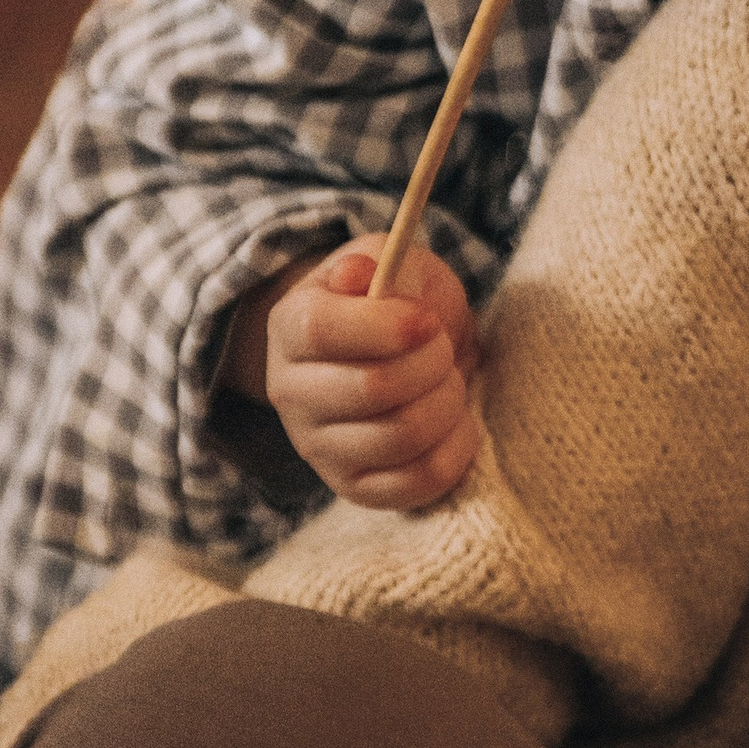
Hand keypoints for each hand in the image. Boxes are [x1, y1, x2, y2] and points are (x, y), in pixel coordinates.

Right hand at [247, 243, 481, 509]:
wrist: (390, 352)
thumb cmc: (396, 301)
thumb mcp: (393, 262)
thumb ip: (383, 261)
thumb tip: (357, 274)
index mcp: (290, 326)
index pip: (320, 331)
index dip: (385, 326)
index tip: (428, 321)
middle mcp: (291, 392)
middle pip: (370, 388)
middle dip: (430, 363)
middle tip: (444, 348)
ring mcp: (318, 446)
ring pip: (399, 437)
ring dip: (447, 403)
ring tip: (449, 381)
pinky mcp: (354, 486)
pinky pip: (416, 481)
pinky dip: (455, 450)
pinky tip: (458, 421)